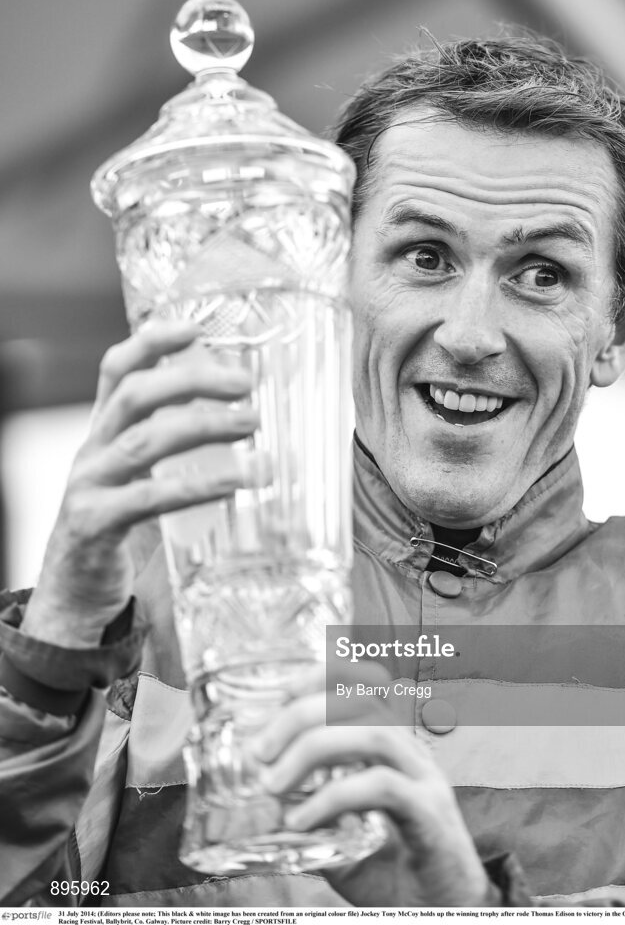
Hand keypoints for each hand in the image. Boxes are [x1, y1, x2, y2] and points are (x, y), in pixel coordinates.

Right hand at [22, 321, 256, 647]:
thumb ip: (172, 448)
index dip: (151, 342)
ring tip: (251, 425)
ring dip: (203, 426)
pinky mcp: (95, 526)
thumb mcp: (139, 477)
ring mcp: (88, 487)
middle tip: (244, 383)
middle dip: (191, 380)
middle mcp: (91, 451)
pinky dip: (195, 487)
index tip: (195, 328)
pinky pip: (147, 499)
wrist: (72, 596)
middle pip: (133, 394)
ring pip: (143, 441)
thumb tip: (241, 419)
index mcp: (103, 433)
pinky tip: (234, 483)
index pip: (116, 370)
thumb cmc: (119, 529)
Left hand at [251, 664, 496, 906]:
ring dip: (312, 748)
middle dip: (301, 715)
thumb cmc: (396, 874)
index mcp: (396, 747)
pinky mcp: (430, 815)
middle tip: (260, 753)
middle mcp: (413, 753)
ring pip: (372, 734)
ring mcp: (426, 780)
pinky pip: (381, 786)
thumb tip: (262, 800)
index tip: (281, 696)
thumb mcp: (344, 837)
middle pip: (362, 701)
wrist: (444, 916)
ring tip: (273, 783)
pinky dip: (332, 797)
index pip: (366, 683)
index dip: (322, 677)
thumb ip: (312, 814)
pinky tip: (301, 821)